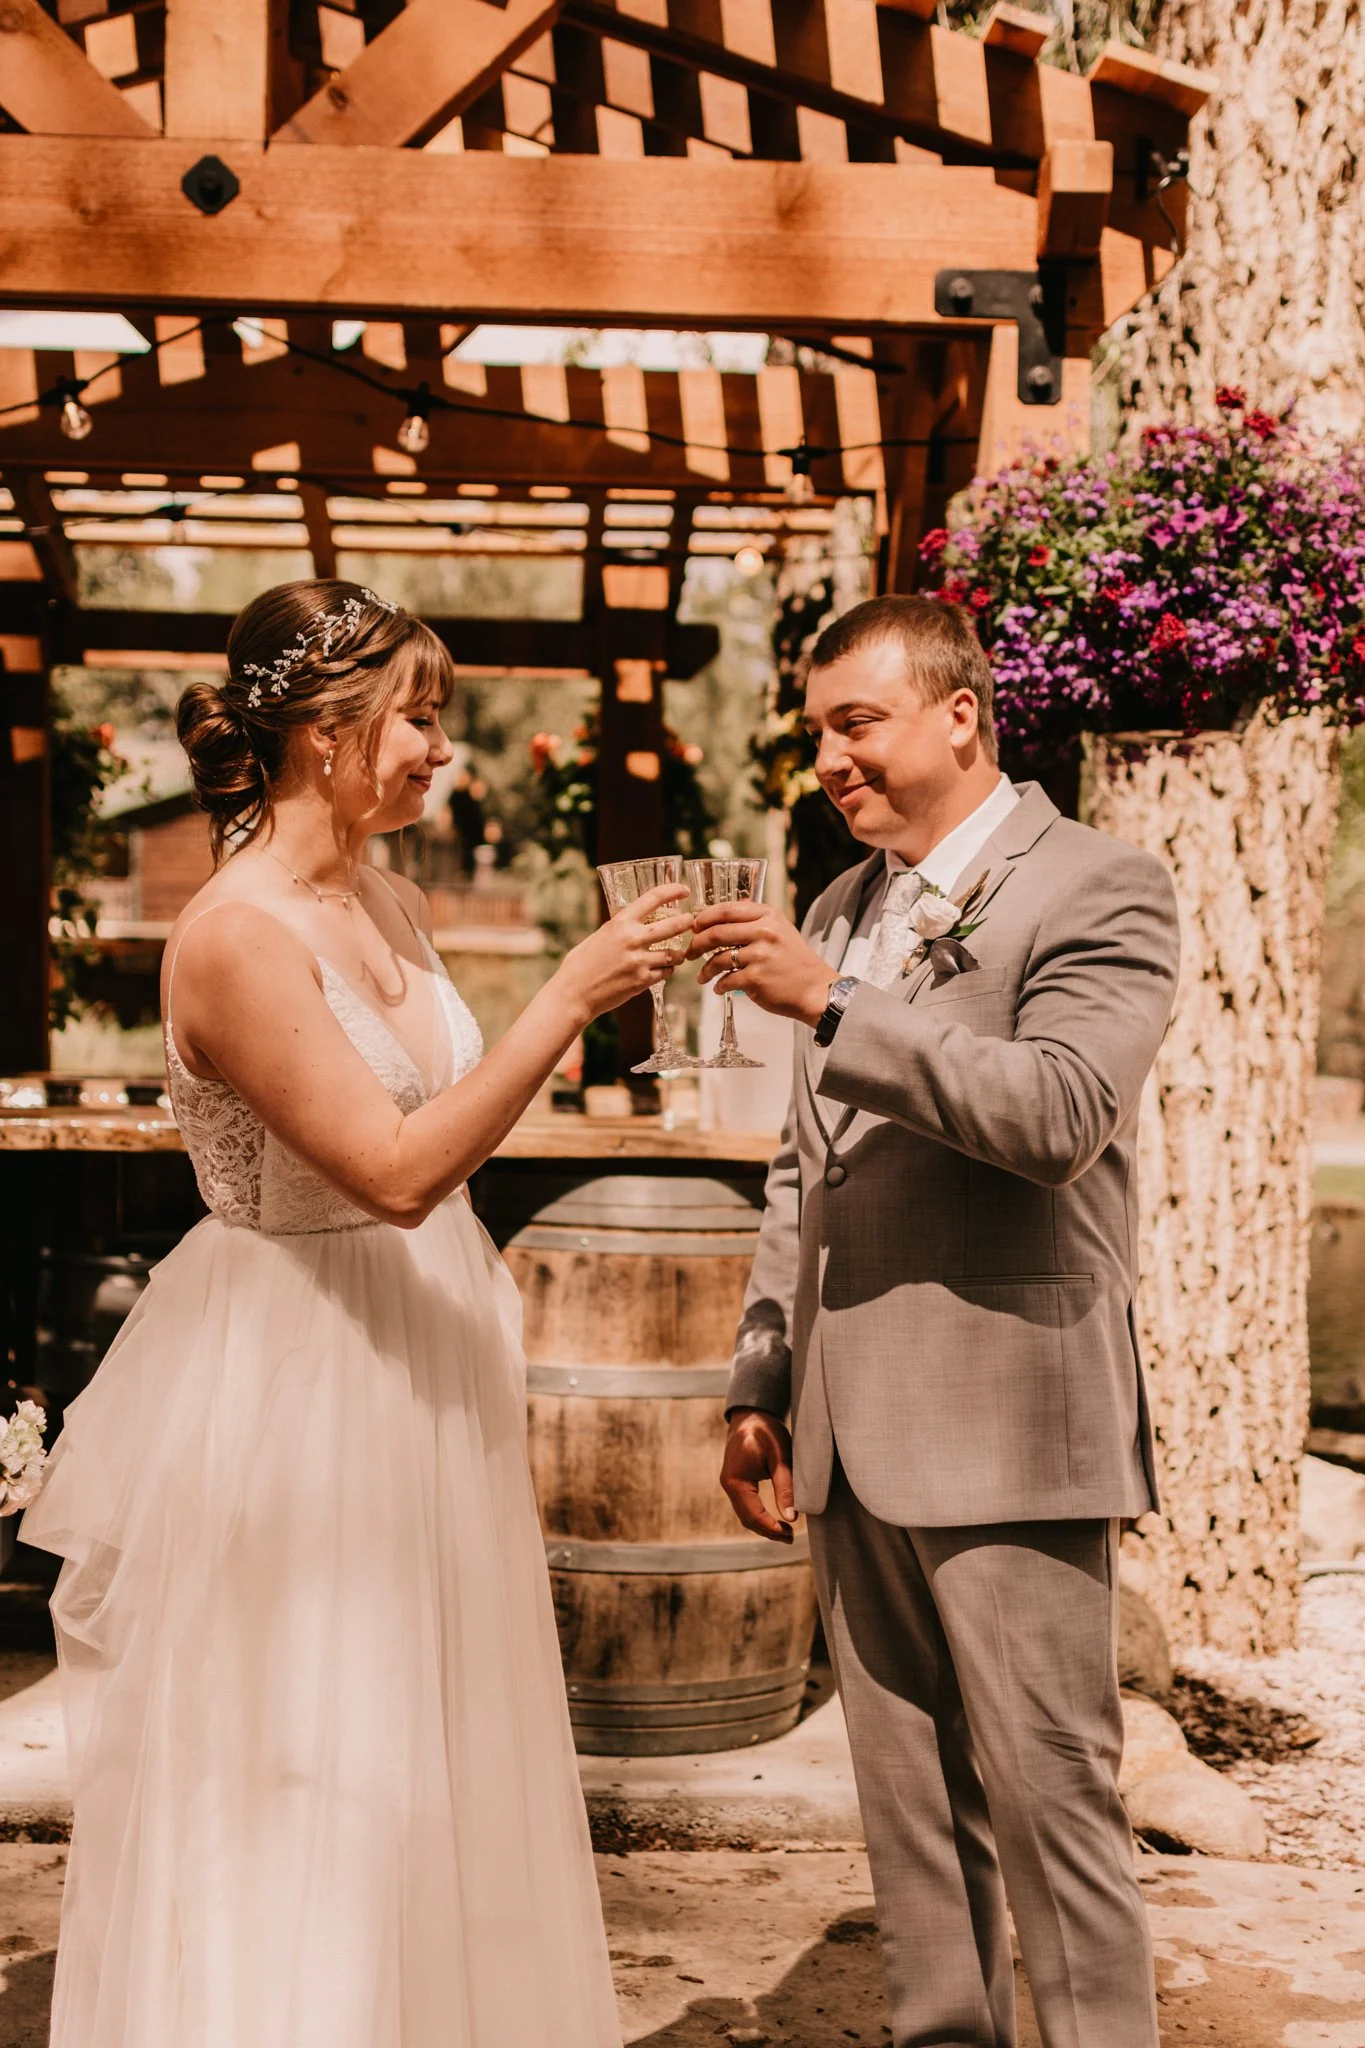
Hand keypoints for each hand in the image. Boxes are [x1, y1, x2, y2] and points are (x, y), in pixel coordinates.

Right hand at [555, 882, 693, 1024]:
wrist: (573, 994)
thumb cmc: (581, 965)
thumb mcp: (599, 937)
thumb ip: (619, 929)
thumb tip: (634, 923)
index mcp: (620, 923)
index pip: (653, 898)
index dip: (673, 890)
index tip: (684, 889)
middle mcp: (632, 939)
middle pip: (674, 925)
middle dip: (687, 922)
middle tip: (691, 922)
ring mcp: (639, 961)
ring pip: (675, 954)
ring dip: (679, 954)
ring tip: (677, 953)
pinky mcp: (643, 981)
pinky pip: (666, 972)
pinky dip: (667, 970)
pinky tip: (661, 969)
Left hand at [689, 901, 834, 1027]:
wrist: (815, 989)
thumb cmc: (795, 961)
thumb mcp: (781, 929)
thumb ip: (755, 919)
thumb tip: (722, 915)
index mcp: (768, 916)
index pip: (726, 910)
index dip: (704, 918)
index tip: (694, 927)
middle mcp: (764, 932)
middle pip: (717, 932)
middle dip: (697, 943)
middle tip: (690, 952)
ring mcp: (760, 956)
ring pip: (718, 958)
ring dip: (705, 969)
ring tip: (702, 976)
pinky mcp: (756, 979)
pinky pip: (726, 980)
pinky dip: (719, 985)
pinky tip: (719, 988)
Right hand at [720, 1407, 797, 1542]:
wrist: (751, 1414)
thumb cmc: (766, 1431)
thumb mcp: (780, 1457)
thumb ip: (785, 1487)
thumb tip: (793, 1517)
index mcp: (736, 1480)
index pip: (753, 1515)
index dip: (772, 1528)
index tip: (791, 1534)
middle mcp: (728, 1485)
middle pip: (747, 1520)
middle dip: (768, 1532)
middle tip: (791, 1538)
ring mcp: (730, 1484)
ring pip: (745, 1515)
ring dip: (764, 1526)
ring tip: (786, 1532)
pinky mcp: (736, 1481)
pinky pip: (745, 1506)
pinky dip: (759, 1516)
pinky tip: (775, 1519)